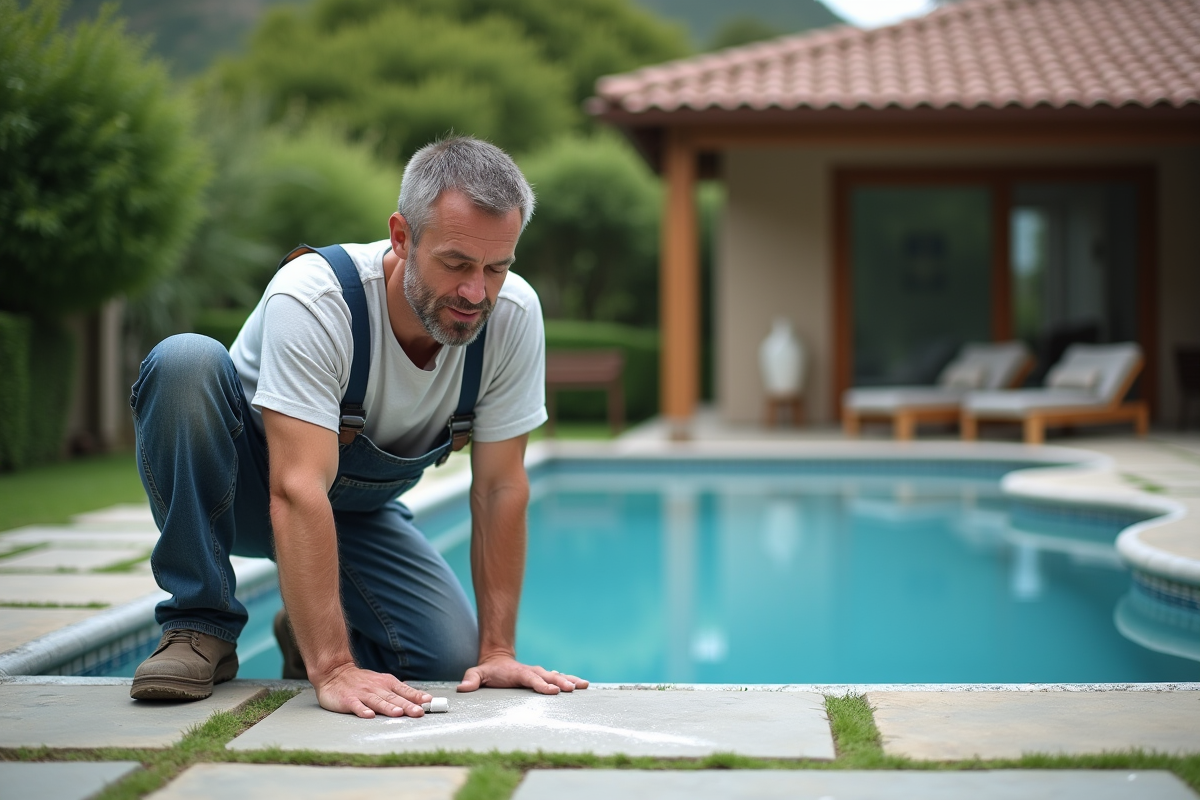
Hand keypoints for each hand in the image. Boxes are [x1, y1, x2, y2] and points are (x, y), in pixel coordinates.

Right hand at [314, 662, 432, 718]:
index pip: (404, 690)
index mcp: (386, 683)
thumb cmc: (362, 681)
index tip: (428, 702)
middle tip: (418, 712)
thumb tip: (420, 699)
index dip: (416, 696)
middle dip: (407, 705)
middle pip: (394, 698)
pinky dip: (362, 710)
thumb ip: (399, 691)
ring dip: (388, 707)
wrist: (334, 672)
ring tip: (398, 713)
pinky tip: (369, 715)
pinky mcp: (348, 699)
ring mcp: (362, 694)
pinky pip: (356, 705)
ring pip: (377, 701)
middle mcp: (376, 688)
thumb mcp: (382, 682)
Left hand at [457, 654, 588, 694]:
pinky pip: (559, 678)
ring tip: (584, 685)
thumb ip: (471, 680)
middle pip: (549, 676)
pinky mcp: (543, 677)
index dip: (541, 684)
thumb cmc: (489, 671)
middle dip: (561, 682)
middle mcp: (532, 672)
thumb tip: (463, 688)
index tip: (552, 690)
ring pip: (557, 676)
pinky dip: (571, 681)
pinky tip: (583, 685)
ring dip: (570, 680)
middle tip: (572, 688)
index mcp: (519, 673)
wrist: (498, 661)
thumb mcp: (476, 674)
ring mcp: (539, 674)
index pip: (531, 679)